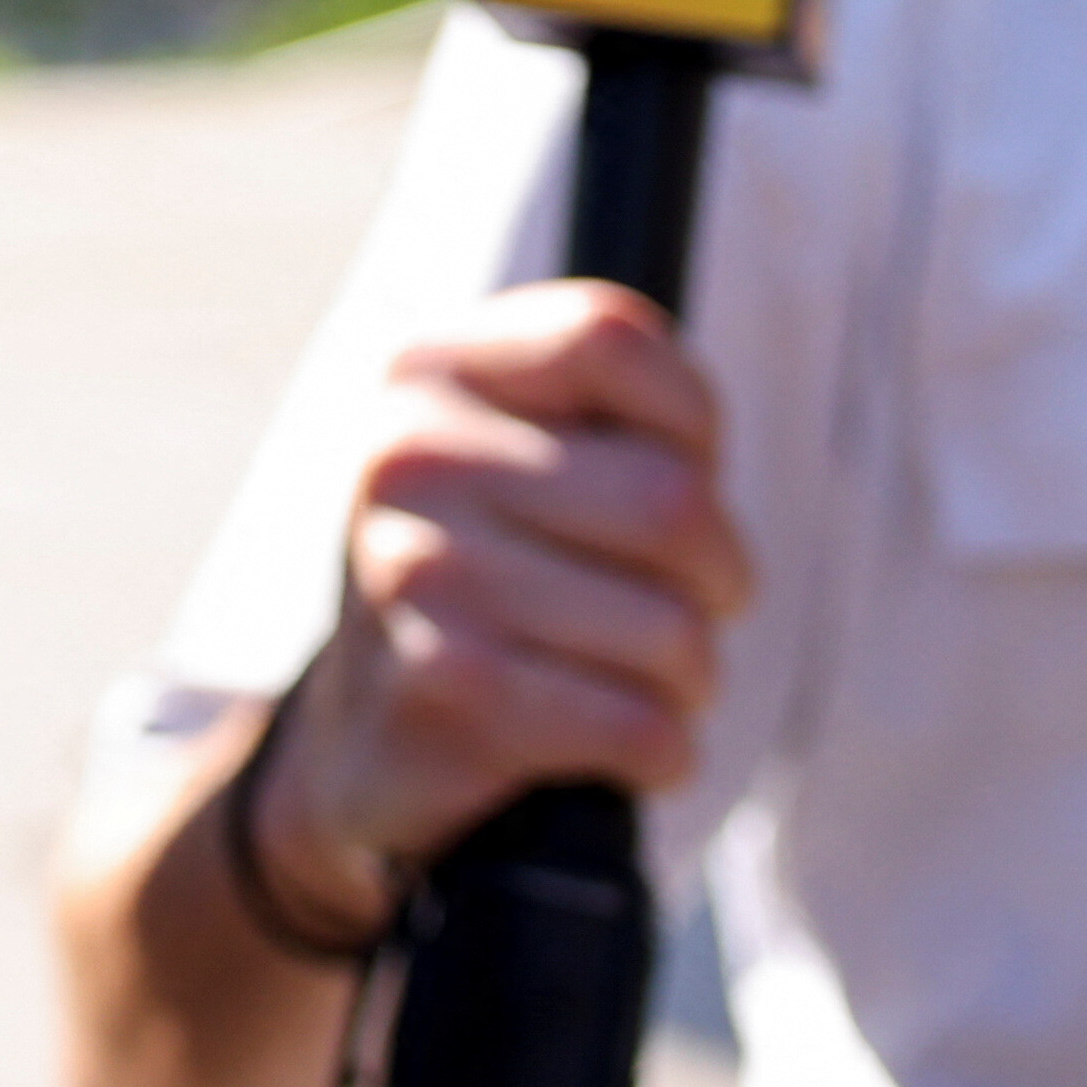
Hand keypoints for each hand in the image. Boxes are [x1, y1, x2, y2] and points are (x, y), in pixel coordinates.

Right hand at [241, 281, 751, 917]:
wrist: (366, 737)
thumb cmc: (493, 576)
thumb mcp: (522, 456)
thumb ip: (613, 411)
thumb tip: (699, 468)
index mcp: (430, 372)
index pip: (611, 338)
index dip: (688, 421)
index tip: (674, 478)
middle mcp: (408, 454)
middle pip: (671, 499)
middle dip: (720, 577)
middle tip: (686, 608)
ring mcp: (416, 571)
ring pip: (671, 628)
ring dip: (692, 677)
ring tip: (644, 680)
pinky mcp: (444, 690)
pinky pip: (638, 723)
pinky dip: (664, 748)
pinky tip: (625, 744)